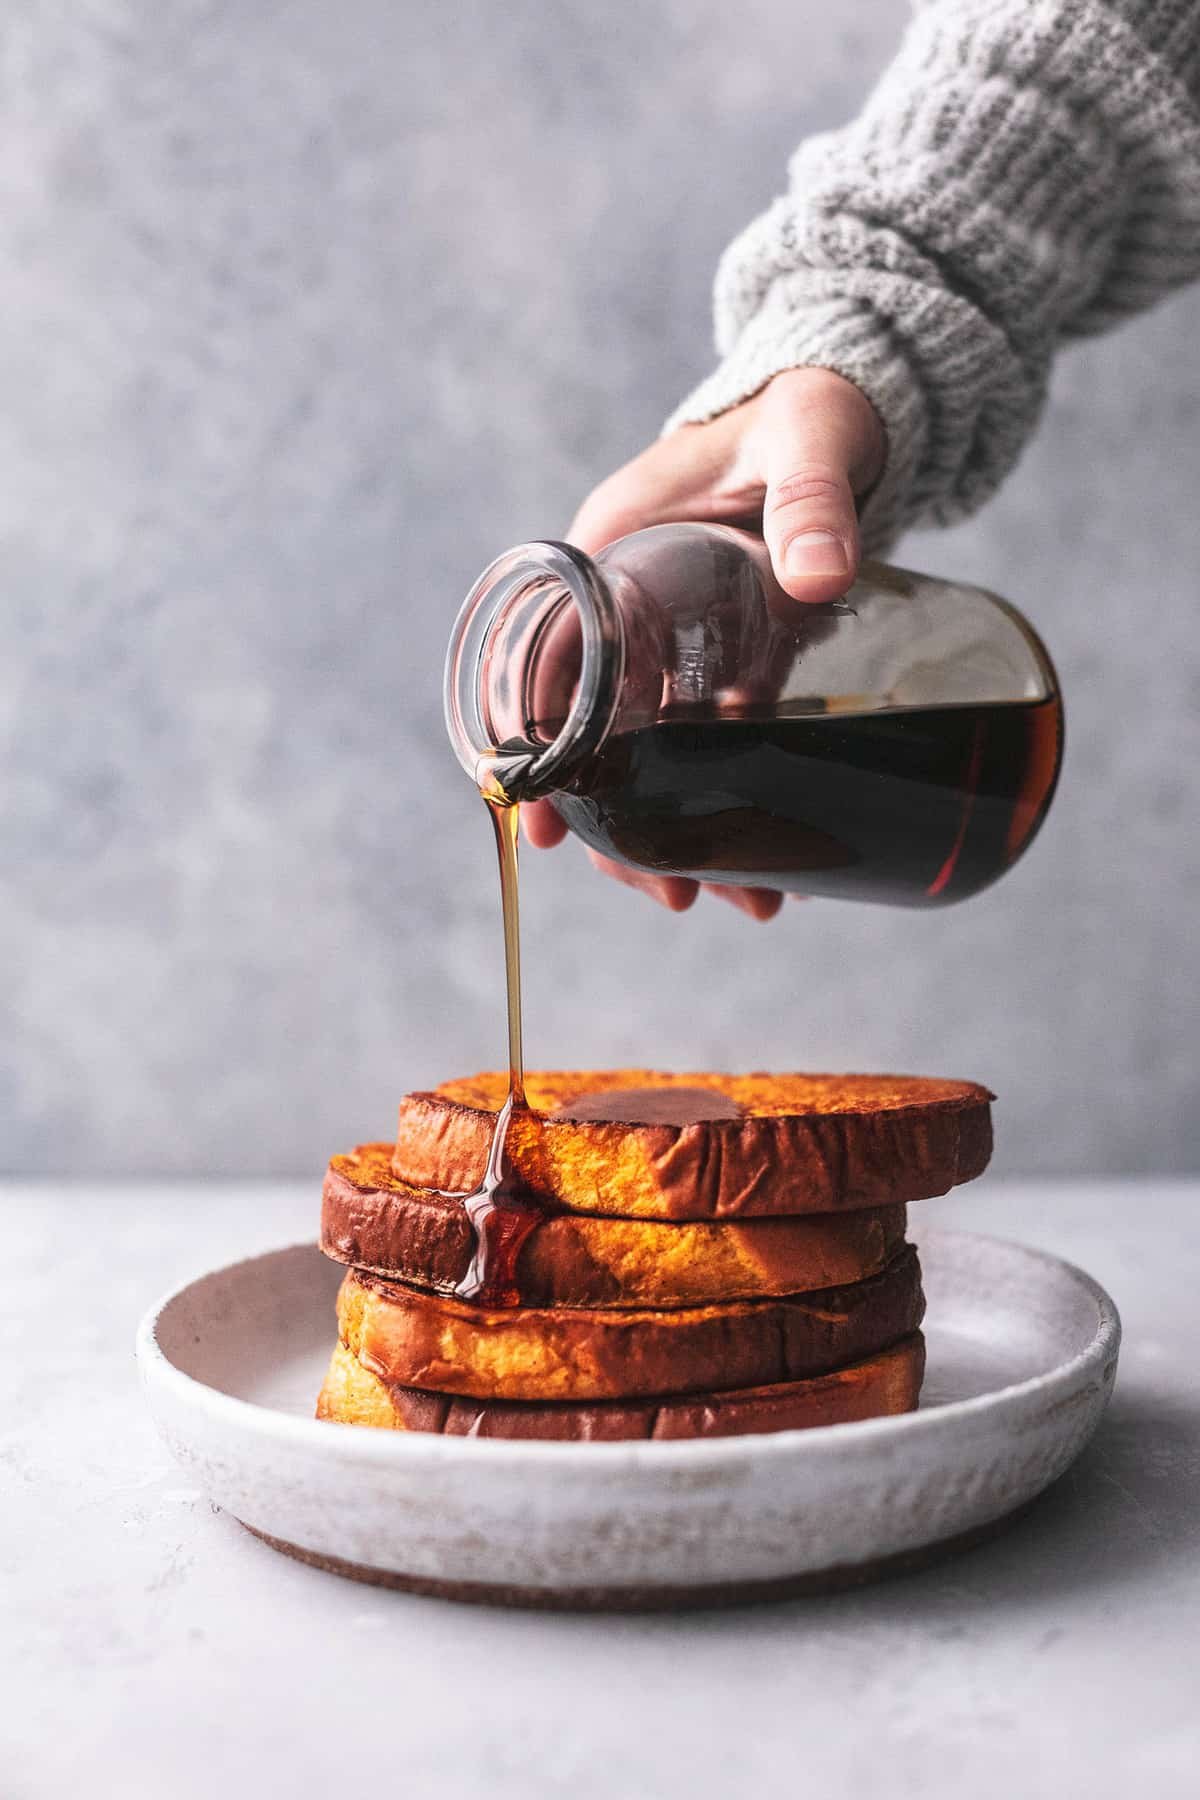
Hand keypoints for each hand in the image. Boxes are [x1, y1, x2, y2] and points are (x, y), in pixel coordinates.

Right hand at [523, 367, 885, 919]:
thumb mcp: (809, 445)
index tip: (549, 824)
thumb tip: (821, 575)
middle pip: (593, 733)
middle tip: (669, 895)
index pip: (545, 663)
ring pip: (648, 754)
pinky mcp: (727, 660)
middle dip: (622, 822)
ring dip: (675, 831)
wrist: (849, 406)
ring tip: (730, 898)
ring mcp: (675, 641)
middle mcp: (626, 605)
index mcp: (610, 550)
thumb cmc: (807, 411)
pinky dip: (723, 801)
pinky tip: (759, 859)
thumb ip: (814, 502)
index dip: (536, 747)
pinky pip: (707, 745)